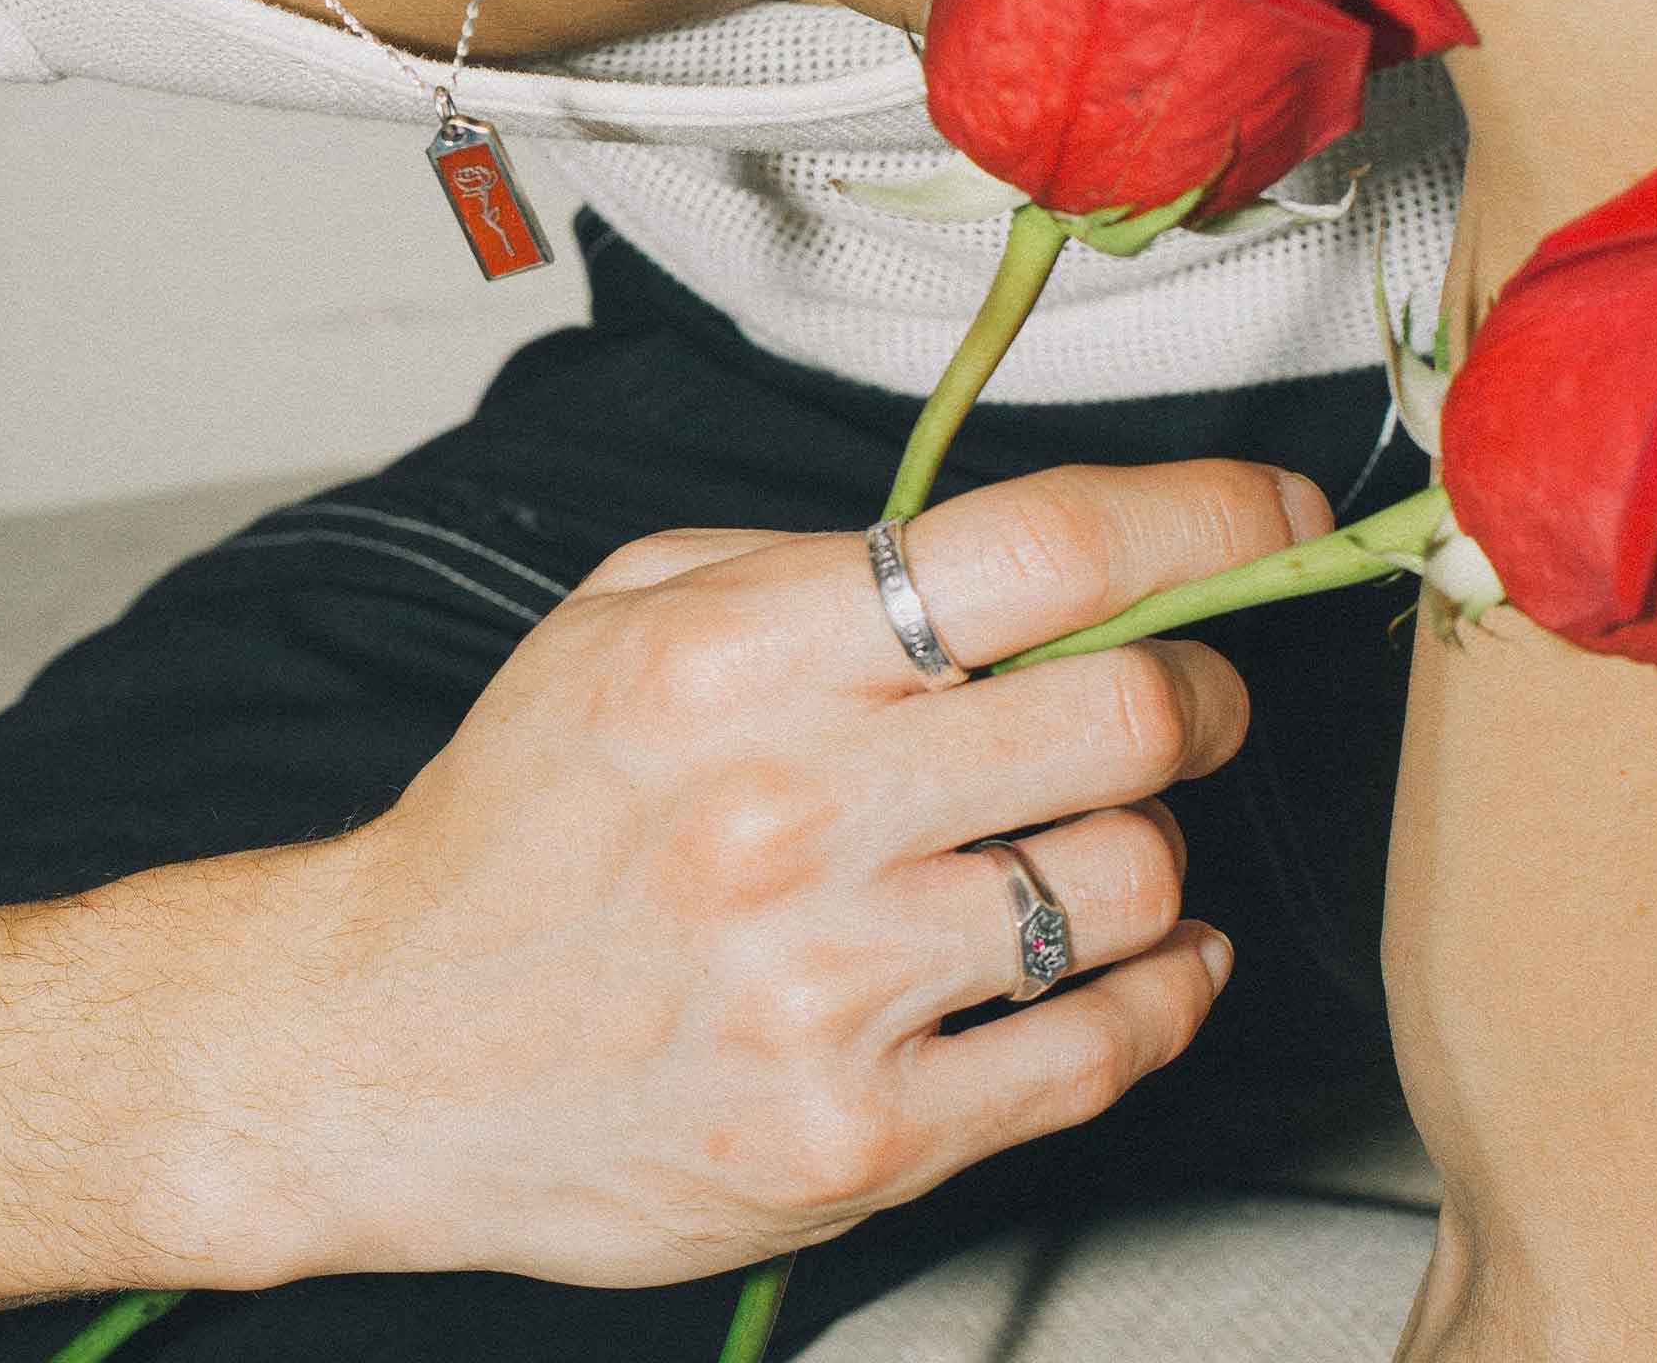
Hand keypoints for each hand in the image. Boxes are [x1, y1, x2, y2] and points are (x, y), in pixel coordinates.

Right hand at [257, 458, 1328, 1288]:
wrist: (381, 1048)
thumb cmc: (523, 813)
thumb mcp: (628, 615)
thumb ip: (827, 562)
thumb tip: (1043, 555)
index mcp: (739, 656)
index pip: (1047, 550)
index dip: (1206, 518)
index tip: (1275, 519)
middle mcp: (794, 815)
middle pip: (1136, 714)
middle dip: (1201, 688)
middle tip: (1183, 693)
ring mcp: (831, 990)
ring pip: (1140, 879)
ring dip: (1153, 843)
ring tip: (1092, 835)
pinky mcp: (856, 1139)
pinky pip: (1106, 1046)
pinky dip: (1168, 987)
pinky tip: (1146, 953)